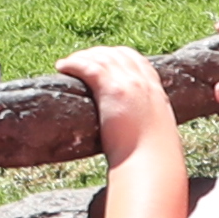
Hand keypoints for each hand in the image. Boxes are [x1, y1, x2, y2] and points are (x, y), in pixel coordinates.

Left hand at [58, 43, 176, 164]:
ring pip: (102, 58)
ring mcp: (130, 83)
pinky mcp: (114, 89)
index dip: (119, 56)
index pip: (138, 61)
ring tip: (66, 63)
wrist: (151, 164)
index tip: (104, 60)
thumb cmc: (150, 160)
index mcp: (156, 92)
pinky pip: (90, 67)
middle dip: (98, 54)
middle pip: (118, 55)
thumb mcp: (153, 136)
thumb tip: (135, 138)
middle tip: (80, 60)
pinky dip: (74, 63)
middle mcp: (144, 83)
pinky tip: (62, 67)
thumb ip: (145, 129)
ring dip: (82, 57)